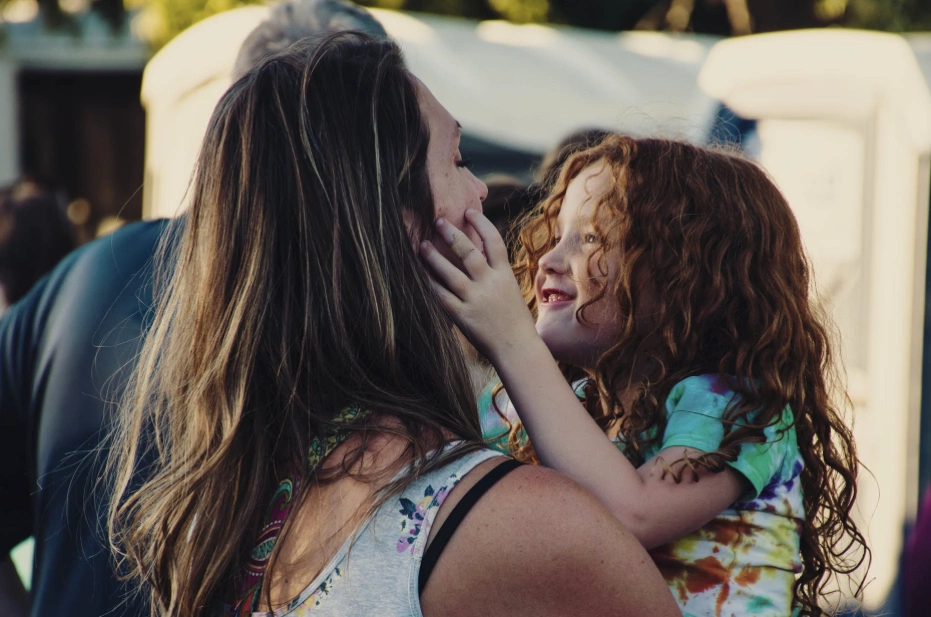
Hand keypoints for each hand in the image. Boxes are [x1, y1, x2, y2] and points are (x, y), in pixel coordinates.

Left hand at [420, 210, 538, 362]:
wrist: (518, 349)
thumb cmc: (514, 319)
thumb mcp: (510, 290)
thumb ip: (495, 272)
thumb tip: (478, 251)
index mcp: (505, 275)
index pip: (494, 242)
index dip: (481, 224)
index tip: (468, 210)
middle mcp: (490, 284)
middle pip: (469, 253)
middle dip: (452, 234)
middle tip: (437, 221)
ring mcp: (476, 301)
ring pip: (451, 273)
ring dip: (435, 257)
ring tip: (422, 245)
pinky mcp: (464, 317)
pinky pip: (443, 297)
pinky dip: (430, 284)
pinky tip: (420, 274)